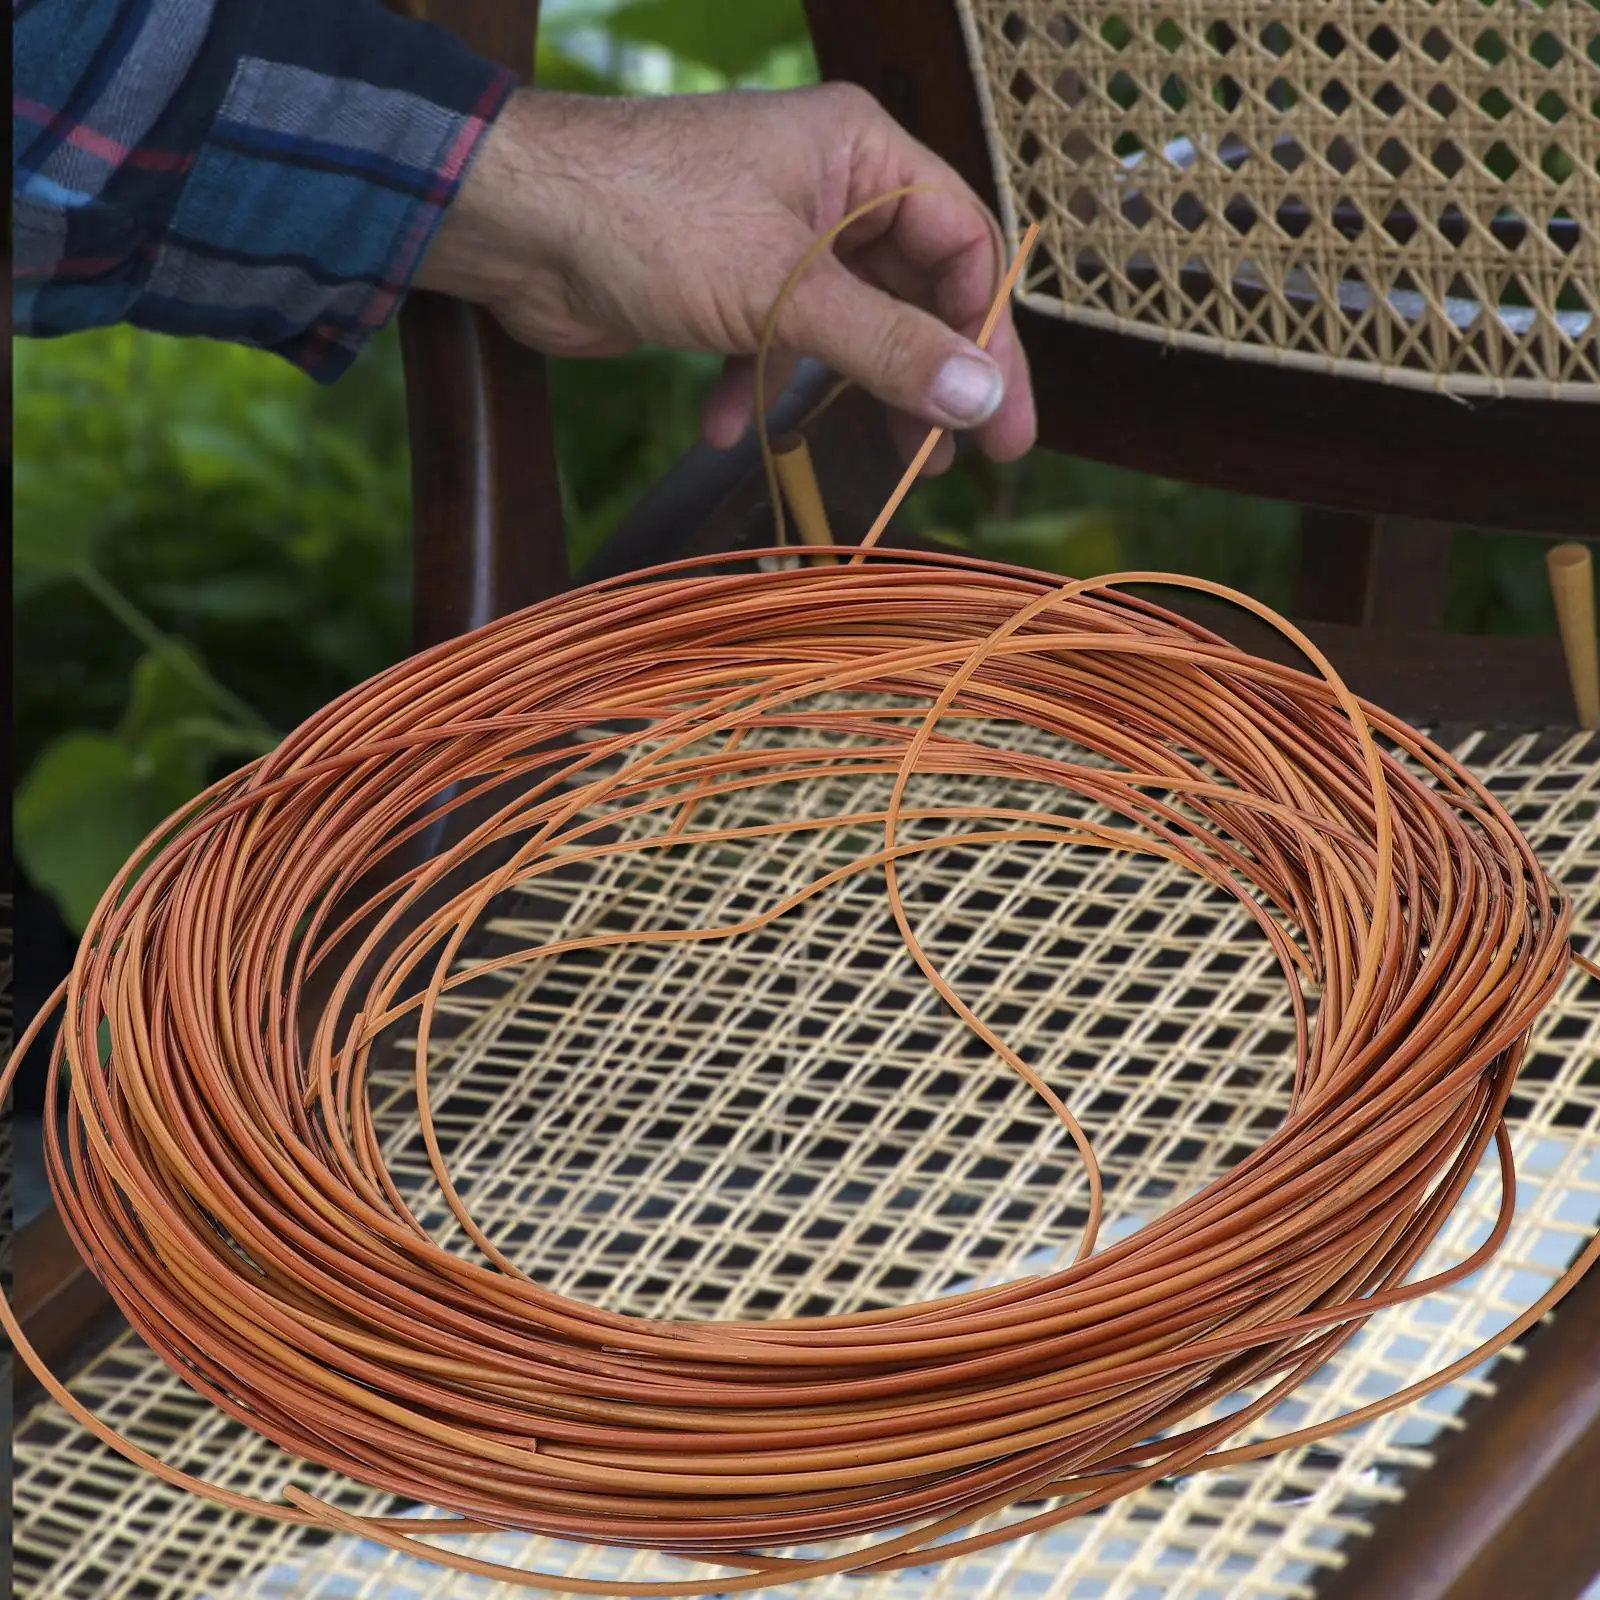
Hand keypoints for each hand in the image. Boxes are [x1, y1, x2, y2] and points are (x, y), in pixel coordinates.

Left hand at [413, 84, 1035, 473]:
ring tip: (876, 465)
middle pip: (909, 292)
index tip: (1004, 422)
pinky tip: (730, 429)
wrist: (512, 220)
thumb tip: (978, 398)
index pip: (962, 243)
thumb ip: (887, 346)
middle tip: (951, 461)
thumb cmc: (648, 218)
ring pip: (843, 326)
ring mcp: (772, 237)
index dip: (988, 336)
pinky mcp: (721, 283)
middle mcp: (826, 189)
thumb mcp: (784, 289)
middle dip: (926, 378)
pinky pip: (770, 341)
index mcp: (859, 154)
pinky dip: (759, 388)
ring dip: (850, 395)